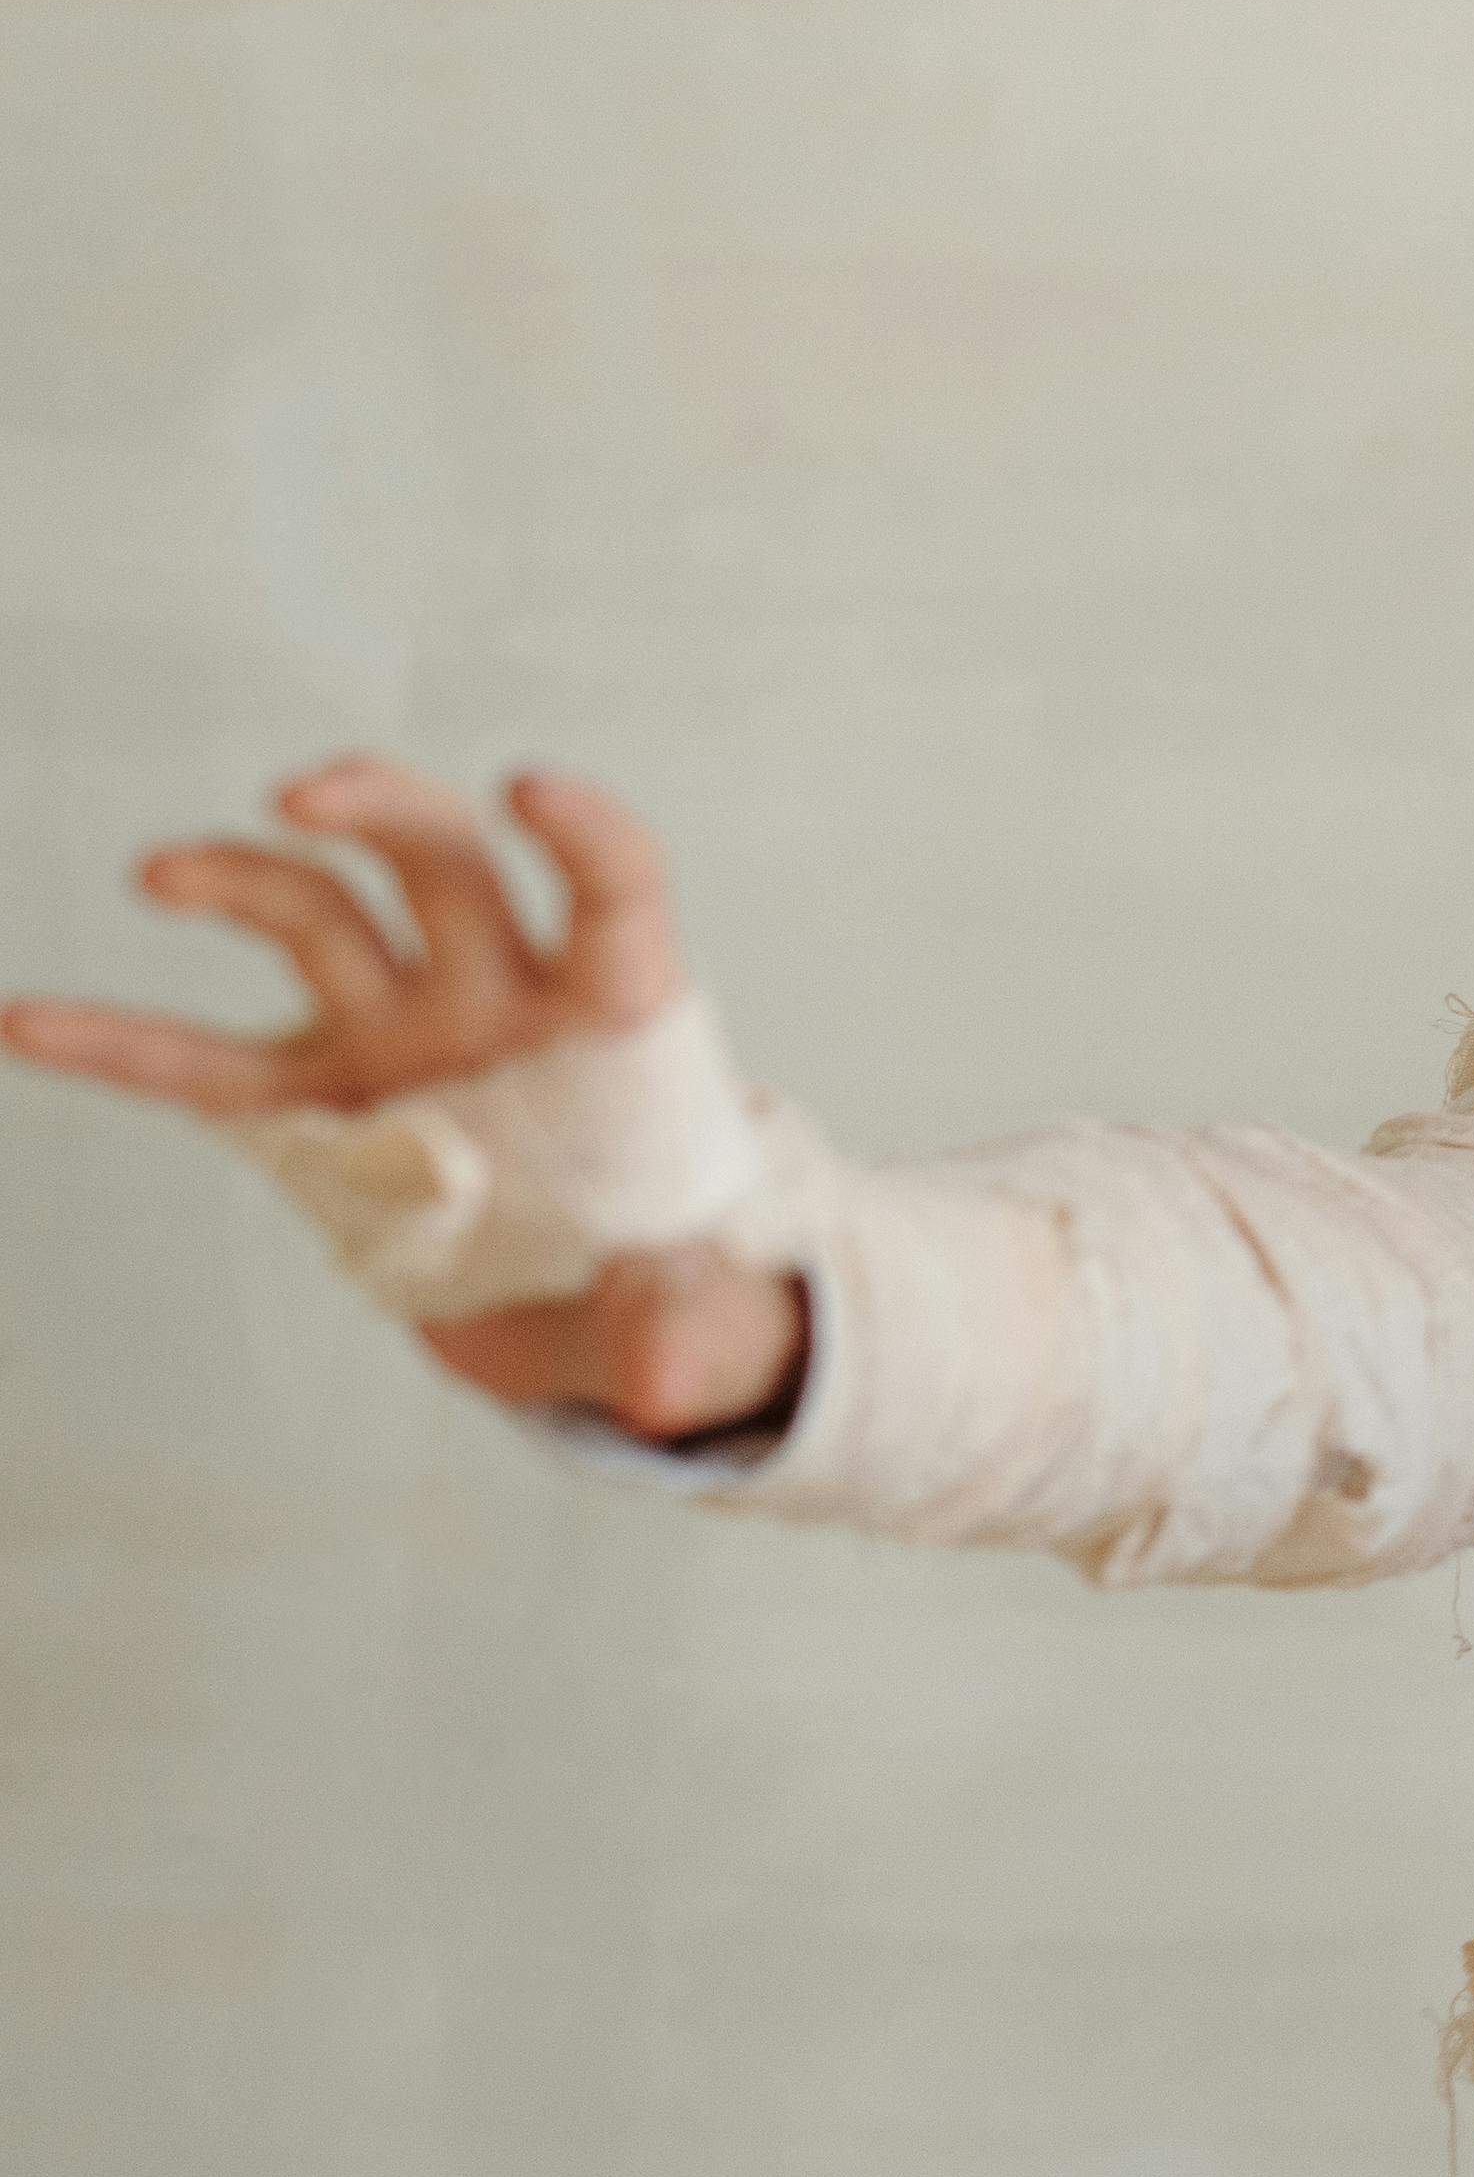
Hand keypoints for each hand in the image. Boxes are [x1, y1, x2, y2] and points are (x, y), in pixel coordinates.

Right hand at [3, 757, 807, 1442]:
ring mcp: (399, 1037)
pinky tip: (28, 1021)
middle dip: (379, 809)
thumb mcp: (704, 1313)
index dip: (585, 832)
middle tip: (302, 794)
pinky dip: (121, 1044)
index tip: (529, 789)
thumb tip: (670, 1387)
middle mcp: (498, 998)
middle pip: (442, 861)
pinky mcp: (320, 1103)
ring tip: (159, 874)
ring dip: (241, 879)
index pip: (612, 891)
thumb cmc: (677, 1274)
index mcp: (614, 1019)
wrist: (603, 1309)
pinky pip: (205, 1064)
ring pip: (318, 917)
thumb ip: (688, 1330)